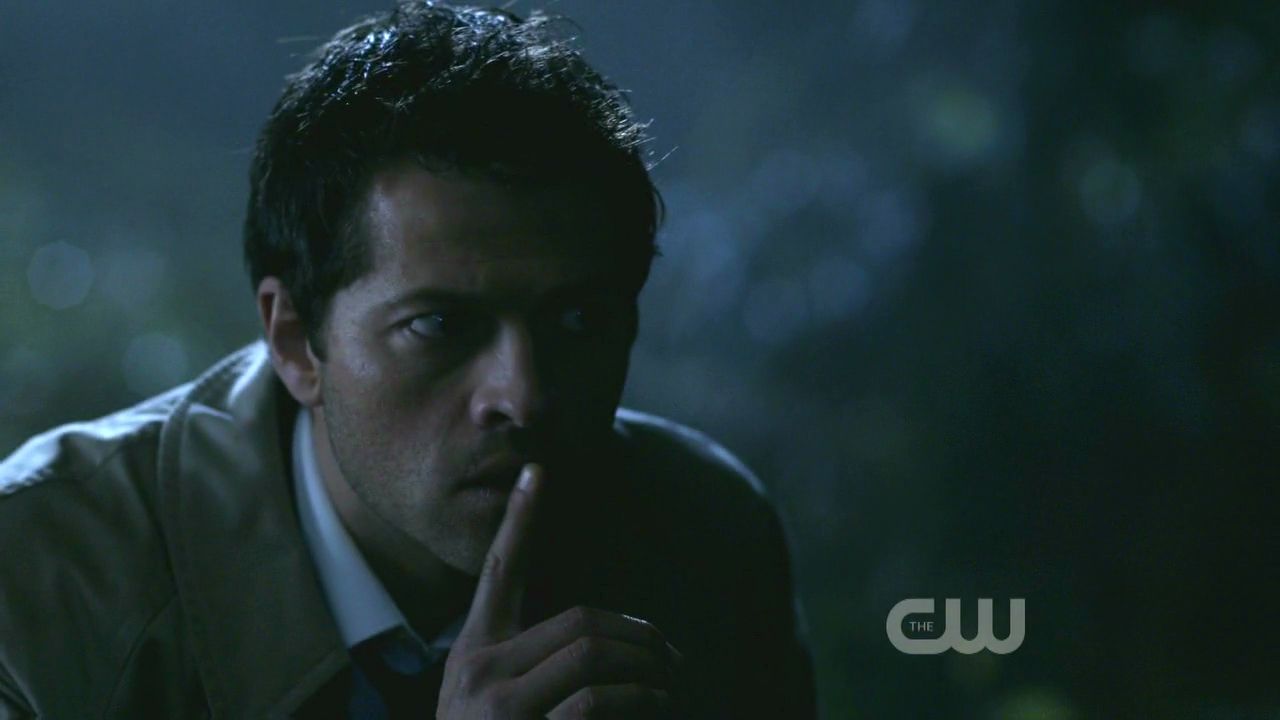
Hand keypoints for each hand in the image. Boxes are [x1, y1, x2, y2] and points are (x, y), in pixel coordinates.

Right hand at [437, 464, 682, 718]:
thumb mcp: (486, 702)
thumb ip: (527, 664)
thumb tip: (602, 639)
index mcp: (472, 653)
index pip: (499, 571)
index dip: (520, 519)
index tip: (538, 469)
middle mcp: (479, 672)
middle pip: (580, 622)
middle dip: (638, 635)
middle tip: (671, 656)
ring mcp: (500, 708)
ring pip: (593, 655)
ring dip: (648, 668)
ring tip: (669, 684)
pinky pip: (597, 702)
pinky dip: (639, 700)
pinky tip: (656, 705)